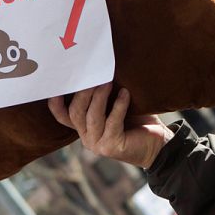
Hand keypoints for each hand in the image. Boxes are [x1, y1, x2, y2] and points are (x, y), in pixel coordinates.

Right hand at [49, 83, 174, 168]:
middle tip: (95, 75)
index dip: (56, 103)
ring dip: (99, 97)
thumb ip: (105, 93)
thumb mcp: (117, 104)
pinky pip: (112, 123)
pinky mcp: (111, 147)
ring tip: (108, 82)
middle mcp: (87, 136)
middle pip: (75, 113)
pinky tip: (125, 94)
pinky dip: (118, 106)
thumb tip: (101, 67)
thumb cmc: (137, 119)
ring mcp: (97, 143)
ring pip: (91, 117)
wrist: (158, 143)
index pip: (63, 116)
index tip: (57, 85)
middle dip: (83, 92)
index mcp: (84, 126)